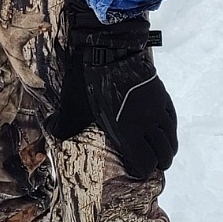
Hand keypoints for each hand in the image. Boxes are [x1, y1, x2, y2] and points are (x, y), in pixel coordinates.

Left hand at [48, 0, 176, 181]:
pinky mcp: (162, 95)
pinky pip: (172, 119)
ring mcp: (157, 109)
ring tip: (165, 153)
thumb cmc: (91, 81)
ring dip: (169, 148)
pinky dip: (171, 129)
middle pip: (163, 153)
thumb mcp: (75, 107)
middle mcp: (147, 124)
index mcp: (127, 133)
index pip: (145, 163)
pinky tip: (166, 130)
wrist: (111, 51)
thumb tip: (50, 130)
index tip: (138, 170)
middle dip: (160, 162)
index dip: (142, 170)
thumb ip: (65, 125)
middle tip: (155, 164)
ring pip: (171, 137)